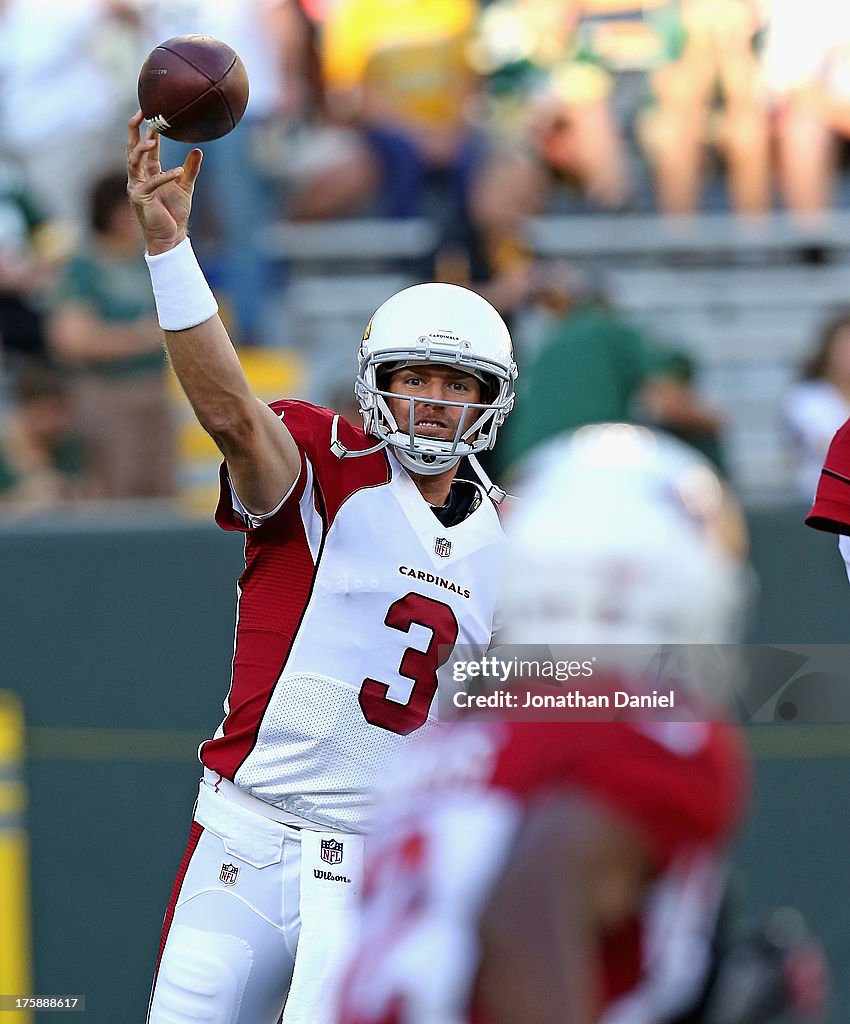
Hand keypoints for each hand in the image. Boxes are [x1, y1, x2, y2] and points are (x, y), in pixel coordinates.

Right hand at [126, 111, 202, 255]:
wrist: (171, 236)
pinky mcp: (140, 198)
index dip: (147, 130)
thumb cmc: (175, 213)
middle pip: (132, 147)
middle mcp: (138, 176)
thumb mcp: (185, 186)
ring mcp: (136, 186)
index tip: (151, 112)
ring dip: (142, 148)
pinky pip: (151, 183)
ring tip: (153, 137)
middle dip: (134, 130)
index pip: (145, 146)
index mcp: (148, 172)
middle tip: (141, 113)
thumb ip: (190, 168)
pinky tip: (178, 171)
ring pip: (133, 161)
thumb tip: (197, 149)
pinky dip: (165, 176)